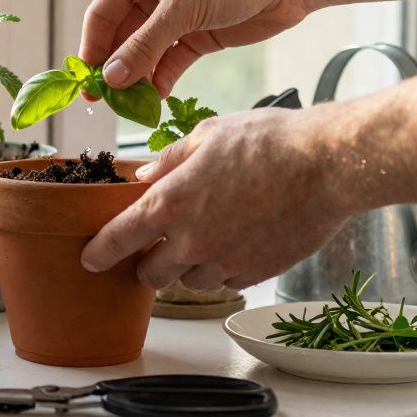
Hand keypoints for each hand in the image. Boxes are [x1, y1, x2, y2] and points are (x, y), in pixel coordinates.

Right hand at [79, 0, 313, 96]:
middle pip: (121, 38)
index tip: (86, 81)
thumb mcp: (182, 9)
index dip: (92, 48)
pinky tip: (156, 97)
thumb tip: (112, 78)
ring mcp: (174, 17)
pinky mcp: (196, 36)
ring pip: (144, 54)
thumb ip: (145, 45)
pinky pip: (169, 62)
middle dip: (115, 69)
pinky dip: (161, 79)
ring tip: (131, 106)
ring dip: (137, 78)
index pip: (102, 14)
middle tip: (106, 102)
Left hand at [80, 108, 355, 290]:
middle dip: (148, 260)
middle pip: (150, 274)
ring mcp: (224, 262)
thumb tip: (144, 176)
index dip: (98, 253)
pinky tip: (237, 237)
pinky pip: (225, 280)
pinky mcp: (254, 273)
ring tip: (208, 232)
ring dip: (188, 264)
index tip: (90, 259)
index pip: (117, 240)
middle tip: (159, 240)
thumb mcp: (208, 135)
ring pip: (189, 281)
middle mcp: (192, 241)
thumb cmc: (270, 141)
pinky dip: (222, 266)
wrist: (326, 165)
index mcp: (171, 203)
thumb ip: (169, 161)